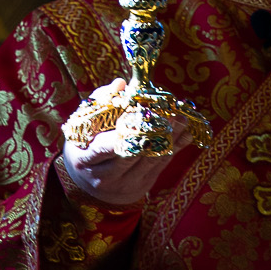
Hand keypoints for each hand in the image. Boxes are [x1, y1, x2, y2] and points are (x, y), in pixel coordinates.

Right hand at [60, 115, 192, 210]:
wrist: (89, 185)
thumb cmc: (84, 145)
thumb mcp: (83, 125)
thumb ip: (101, 103)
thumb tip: (120, 84)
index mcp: (85, 159)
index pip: (104, 147)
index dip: (123, 131)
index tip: (141, 113)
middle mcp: (105, 177)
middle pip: (133, 154)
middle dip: (153, 131)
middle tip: (169, 111)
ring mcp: (125, 184)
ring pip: (151, 160)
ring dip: (170, 138)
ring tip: (182, 118)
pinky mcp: (143, 185)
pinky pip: (161, 166)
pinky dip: (175, 148)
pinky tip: (187, 133)